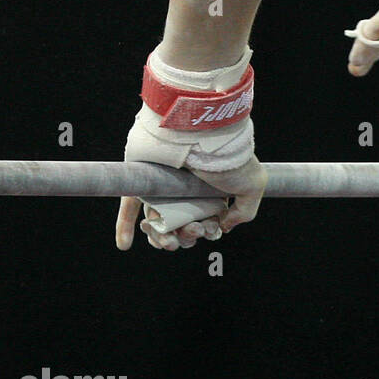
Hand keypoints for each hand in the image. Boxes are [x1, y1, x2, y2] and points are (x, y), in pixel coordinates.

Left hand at [115, 155, 266, 251]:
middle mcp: (185, 191)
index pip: (203, 224)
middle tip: (190, 230)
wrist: (204, 134)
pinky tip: (125, 244)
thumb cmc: (230, 159)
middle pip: (179, 227)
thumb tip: (224, 227)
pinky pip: (129, 209)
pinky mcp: (144, 183)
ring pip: (156, 225)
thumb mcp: (254, 186)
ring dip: (159, 239)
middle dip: (184, 238)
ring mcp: (163, 188)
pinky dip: (124, 228)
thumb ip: (245, 212)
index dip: (204, 233)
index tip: (206, 230)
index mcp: (209, 193)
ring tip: (167, 237)